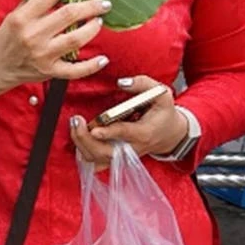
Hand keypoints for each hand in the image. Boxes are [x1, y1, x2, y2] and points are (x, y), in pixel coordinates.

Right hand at [0, 0, 111, 89]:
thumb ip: (35, 3)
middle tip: (103, 3)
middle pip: (68, 15)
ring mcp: (42, 55)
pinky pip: (75, 70)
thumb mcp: (14, 15)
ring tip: (98, 21)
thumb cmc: (7, 37)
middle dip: (90, 6)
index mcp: (22, 18)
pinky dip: (92, 66)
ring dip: (92, 28)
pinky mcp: (49, 71)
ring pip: (75, 39)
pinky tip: (103, 59)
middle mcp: (32, 36)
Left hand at [70, 76, 187, 168]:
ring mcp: (122, 157)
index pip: (125, 134)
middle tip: (77, 121)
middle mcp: (131, 148)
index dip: (109, 132)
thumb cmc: (163, 114)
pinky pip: (95, 162)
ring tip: (75, 125)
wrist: (169, 135)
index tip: (95, 129)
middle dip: (86, 139)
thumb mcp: (161, 94)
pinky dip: (84, 151)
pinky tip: (79, 137)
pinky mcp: (115, 159)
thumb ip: (143, 84)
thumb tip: (122, 82)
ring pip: (97, 159)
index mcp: (144, 133)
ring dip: (82, 144)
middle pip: (105, 152)